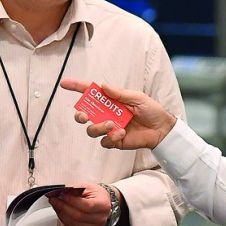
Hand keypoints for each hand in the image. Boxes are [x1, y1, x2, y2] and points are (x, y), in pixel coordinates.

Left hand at [49, 181, 115, 225]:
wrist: (104, 203)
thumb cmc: (96, 195)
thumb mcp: (87, 187)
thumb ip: (73, 189)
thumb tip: (58, 192)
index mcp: (103, 205)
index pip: (86, 206)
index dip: (72, 201)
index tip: (62, 195)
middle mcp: (100, 218)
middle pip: (78, 216)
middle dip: (63, 207)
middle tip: (54, 200)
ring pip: (73, 223)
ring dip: (61, 214)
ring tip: (56, 205)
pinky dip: (64, 220)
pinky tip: (61, 213)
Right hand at [60, 79, 176, 149]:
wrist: (161, 128)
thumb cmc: (150, 110)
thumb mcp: (136, 97)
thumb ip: (119, 93)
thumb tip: (102, 86)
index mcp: (110, 101)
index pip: (90, 93)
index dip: (76, 87)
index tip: (63, 83)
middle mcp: (106, 114)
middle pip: (84, 115)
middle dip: (79, 115)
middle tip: (84, 116)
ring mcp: (109, 128)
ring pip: (91, 130)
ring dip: (98, 127)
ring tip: (112, 124)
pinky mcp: (114, 141)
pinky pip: (104, 141)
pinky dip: (111, 137)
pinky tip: (122, 133)